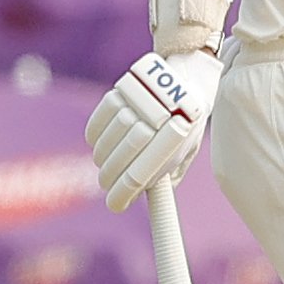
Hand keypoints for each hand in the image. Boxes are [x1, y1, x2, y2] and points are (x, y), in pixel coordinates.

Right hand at [87, 50, 220, 213]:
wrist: (188, 79)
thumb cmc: (184, 122)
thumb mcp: (185, 149)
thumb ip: (168, 173)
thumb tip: (149, 200)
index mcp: (177, 141)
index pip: (139, 176)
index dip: (122, 194)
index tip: (115, 204)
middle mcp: (156, 121)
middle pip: (120, 159)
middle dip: (110, 177)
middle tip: (108, 183)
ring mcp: (138, 103)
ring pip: (107, 140)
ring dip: (103, 156)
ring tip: (106, 161)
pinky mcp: (123, 89)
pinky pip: (99, 120)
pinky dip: (96, 135)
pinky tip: (99, 142)